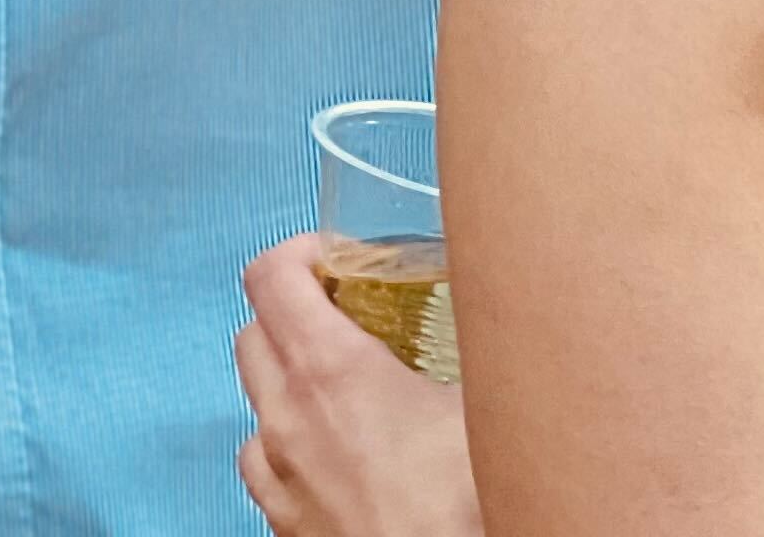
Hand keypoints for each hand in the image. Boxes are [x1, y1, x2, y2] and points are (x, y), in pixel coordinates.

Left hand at [233, 235, 479, 536]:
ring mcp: (279, 475)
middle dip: (292, 314)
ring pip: (255, 403)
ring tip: (342, 393)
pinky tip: (329, 457)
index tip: (336, 256)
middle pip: (255, 333)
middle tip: (346, 318)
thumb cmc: (466, 510)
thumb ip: (484, 348)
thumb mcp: (490, 408)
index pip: (271, 276)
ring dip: (286, 385)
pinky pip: (263, 468)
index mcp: (329, 371)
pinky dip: (285, 449)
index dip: (299, 252)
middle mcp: (287, 418)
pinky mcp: (286, 523)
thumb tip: (508, 315)